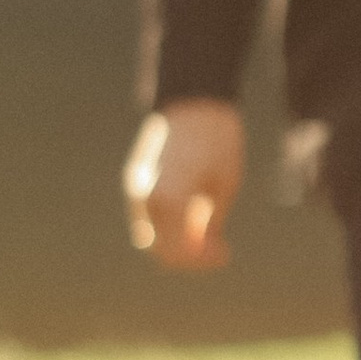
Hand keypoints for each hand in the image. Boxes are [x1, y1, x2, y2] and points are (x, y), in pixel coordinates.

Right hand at [124, 100, 245, 268]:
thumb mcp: (224, 186)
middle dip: (189, 256)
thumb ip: (210, 223)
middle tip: (219, 247)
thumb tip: (204, 251)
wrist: (195, 99)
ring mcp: (135, 188)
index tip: (225, 252)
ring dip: (176, 242)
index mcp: (170, 198)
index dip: (203, 260)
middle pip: (160, 250)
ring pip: (150, 236)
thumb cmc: (218, 140)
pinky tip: (192, 213)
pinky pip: (147, 217)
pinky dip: (166, 226)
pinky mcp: (135, 180)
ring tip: (207, 230)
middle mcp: (145, 197)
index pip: (179, 252)